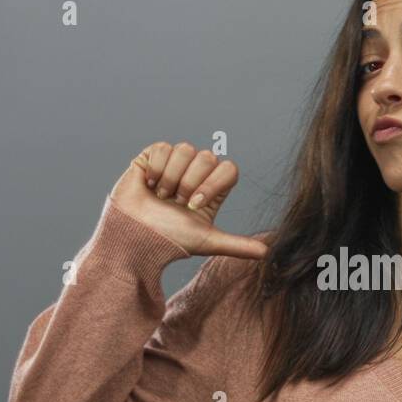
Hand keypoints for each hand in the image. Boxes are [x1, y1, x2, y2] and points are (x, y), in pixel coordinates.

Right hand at [109, 141, 268, 258]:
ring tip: (162, 196)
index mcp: (212, 188)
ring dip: (172, 177)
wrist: (135, 236)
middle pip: (207, 157)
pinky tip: (149, 185)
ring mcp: (175, 162)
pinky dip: (156, 169)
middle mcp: (196, 172)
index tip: (195, 205)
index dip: (213, 184)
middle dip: (190, 183)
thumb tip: (267, 252)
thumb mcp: (208, 242)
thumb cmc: (170, 240)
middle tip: (176, 202)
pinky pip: (163, 148)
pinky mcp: (153, 155)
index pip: (228, 168)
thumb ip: (237, 245)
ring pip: (185, 149)